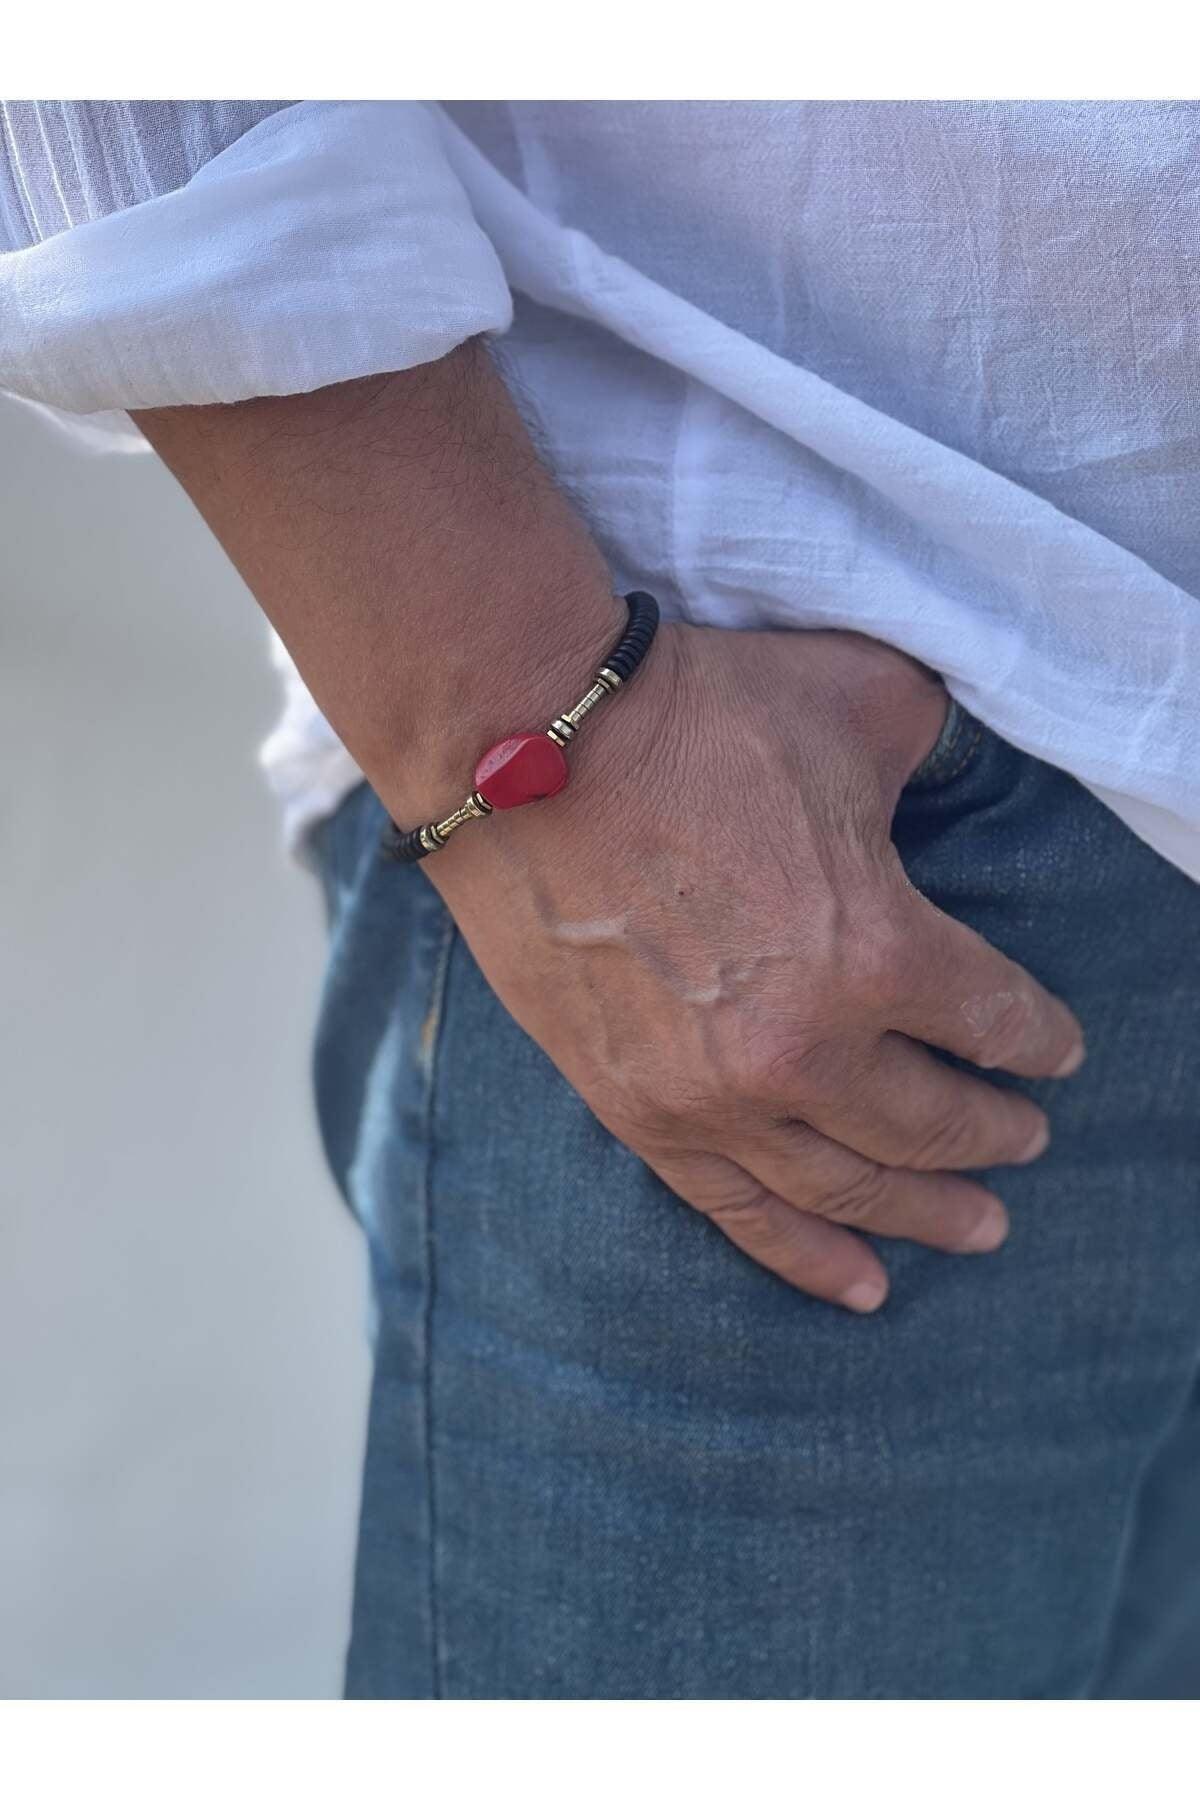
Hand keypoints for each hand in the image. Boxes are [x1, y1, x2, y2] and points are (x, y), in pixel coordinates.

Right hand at [423, 621, 1084, 1311]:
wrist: (523, 751)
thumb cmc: (691, 715)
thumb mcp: (858, 697)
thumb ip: (931, 746)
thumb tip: (947, 764)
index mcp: (877, 948)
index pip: (993, 1020)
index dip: (1039, 1040)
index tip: (1056, 1052)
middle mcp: (805, 1047)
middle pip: (933, 1122)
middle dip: (994, 1136)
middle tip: (1025, 1142)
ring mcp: (716, 1094)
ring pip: (850, 1188)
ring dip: (925, 1214)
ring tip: (979, 1230)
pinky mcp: (640, 1112)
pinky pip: (740, 1211)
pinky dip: (807, 1258)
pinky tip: (864, 1288)